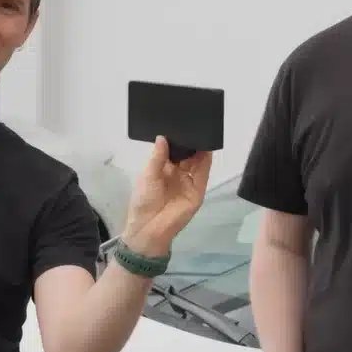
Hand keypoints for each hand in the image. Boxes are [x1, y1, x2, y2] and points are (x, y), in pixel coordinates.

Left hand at [122, 136, 212, 255]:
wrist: (149, 227)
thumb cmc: (144, 200)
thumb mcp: (148, 175)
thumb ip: (158, 157)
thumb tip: (162, 136)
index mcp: (163, 170)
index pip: (173, 152)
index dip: (176, 140)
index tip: (178, 123)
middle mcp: (178, 174)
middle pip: (187, 155)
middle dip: (189, 142)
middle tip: (192, 124)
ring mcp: (188, 182)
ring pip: (197, 162)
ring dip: (199, 149)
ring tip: (201, 132)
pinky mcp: (197, 191)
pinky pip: (203, 174)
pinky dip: (206, 161)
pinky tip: (207, 148)